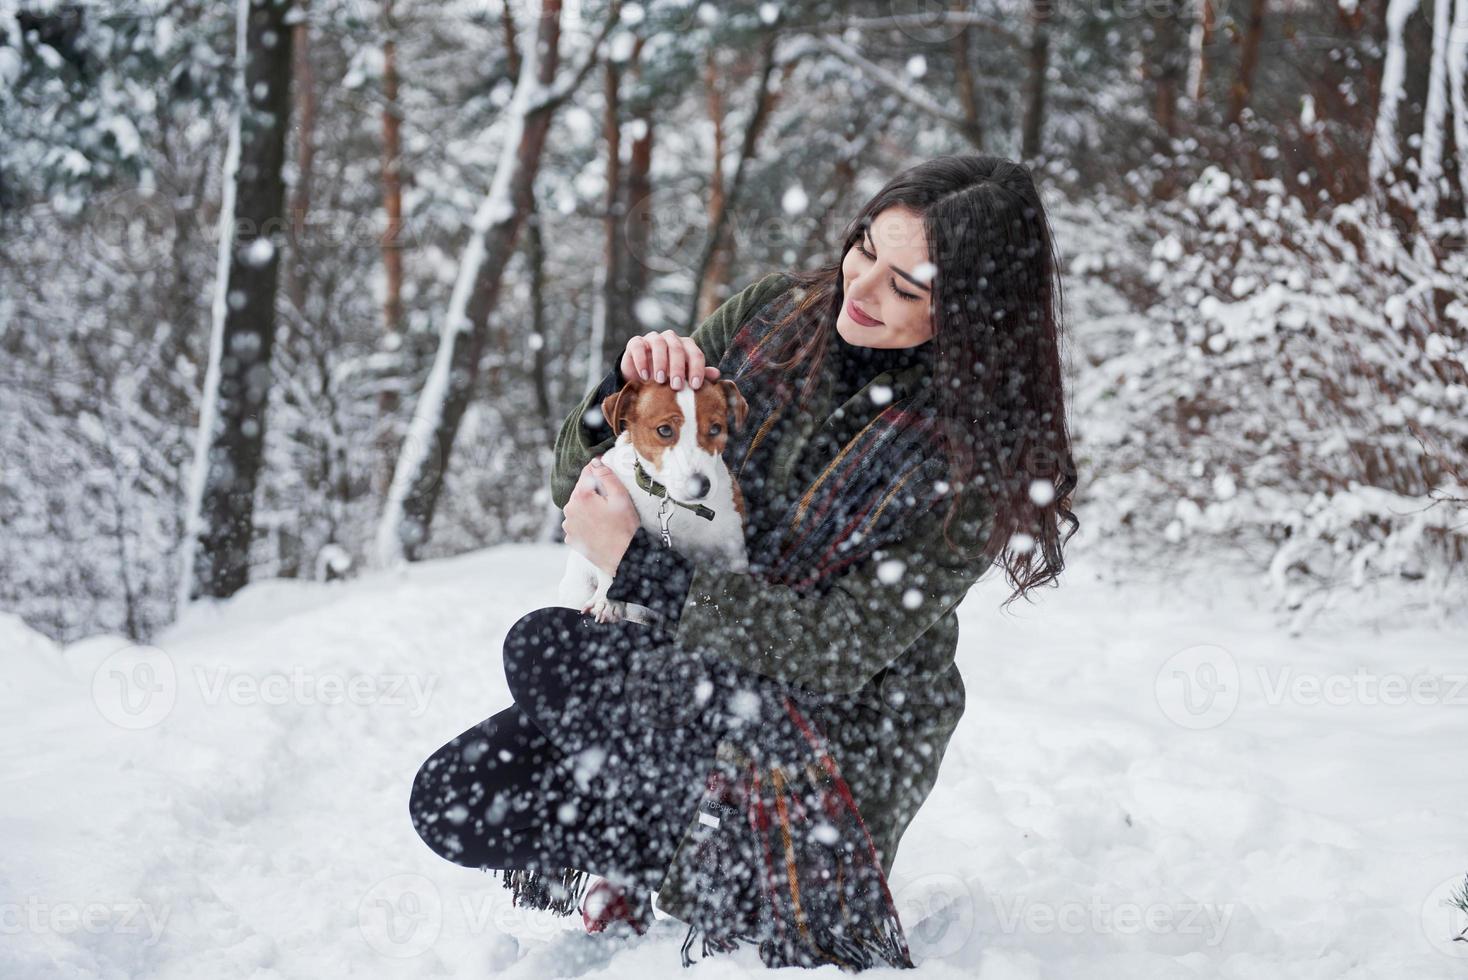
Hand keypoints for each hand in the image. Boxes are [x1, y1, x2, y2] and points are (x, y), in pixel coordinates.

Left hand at [561, 457, 639, 575]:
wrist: (623, 558)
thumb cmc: (624, 528)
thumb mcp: (620, 497)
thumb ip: (606, 476)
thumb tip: (595, 461)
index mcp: (580, 497)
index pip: (587, 473)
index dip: (599, 471)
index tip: (608, 475)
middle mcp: (569, 510)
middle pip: (581, 491)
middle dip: (594, 492)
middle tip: (611, 502)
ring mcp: (568, 526)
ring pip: (578, 507)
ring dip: (589, 507)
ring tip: (606, 517)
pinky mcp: (571, 538)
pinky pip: (577, 522)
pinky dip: (586, 521)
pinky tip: (600, 527)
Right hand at [621, 330, 720, 390]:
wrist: (641, 377)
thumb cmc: (668, 377)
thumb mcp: (683, 378)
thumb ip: (699, 375)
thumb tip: (717, 374)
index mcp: (686, 346)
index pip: (695, 354)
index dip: (697, 369)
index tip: (695, 386)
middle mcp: (670, 339)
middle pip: (678, 348)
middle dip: (678, 368)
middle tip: (676, 386)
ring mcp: (653, 338)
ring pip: (659, 344)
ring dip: (660, 363)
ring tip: (659, 381)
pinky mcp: (636, 342)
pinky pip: (639, 346)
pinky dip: (641, 360)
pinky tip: (644, 376)